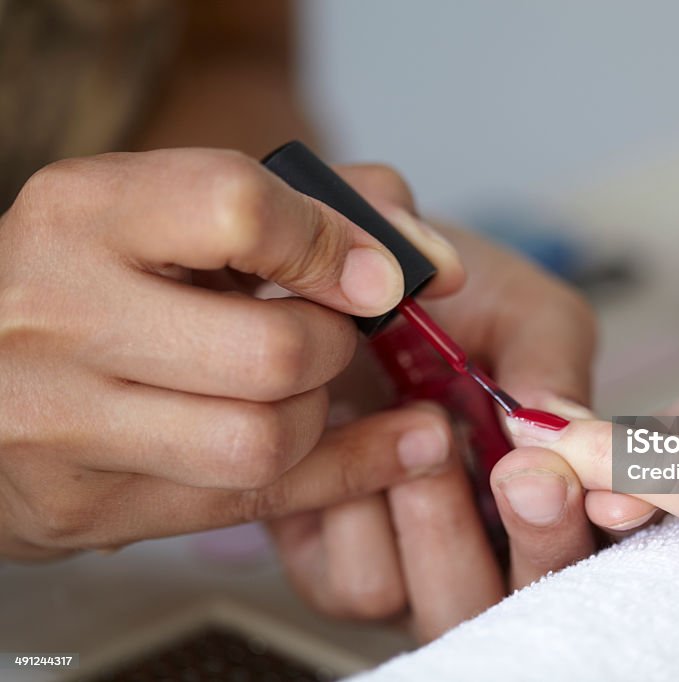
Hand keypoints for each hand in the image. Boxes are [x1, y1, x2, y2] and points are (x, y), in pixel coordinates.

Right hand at [0, 149, 461, 560]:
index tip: (378, 276)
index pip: (241, 209)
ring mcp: (60, 420)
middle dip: (336, 348)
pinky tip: (398, 448)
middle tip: (333, 337)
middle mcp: (58, 311)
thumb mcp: (180, 211)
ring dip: (321, 415)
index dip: (335, 243)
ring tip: (304, 387)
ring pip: (264, 440)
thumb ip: (318, 204)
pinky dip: (346, 473)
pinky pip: (251, 502)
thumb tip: (432, 260)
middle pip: (273, 350)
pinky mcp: (84, 508)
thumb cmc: (105, 279)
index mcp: (86, 211)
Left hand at [270, 222, 656, 640]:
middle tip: (524, 472)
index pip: (613, 538)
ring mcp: (420, 565)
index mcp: (562, 486)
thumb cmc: (445, 301)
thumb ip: (552, 366)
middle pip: (535, 600)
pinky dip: (363, 509)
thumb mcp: (519, 311)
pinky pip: (368, 583)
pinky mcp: (340, 568)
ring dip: (441, 516)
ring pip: (452, 607)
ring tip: (425, 425)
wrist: (343, 283)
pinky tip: (358, 443)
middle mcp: (496, 541)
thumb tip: (566, 435)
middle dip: (539, 540)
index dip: (620, 527)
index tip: (611, 494)